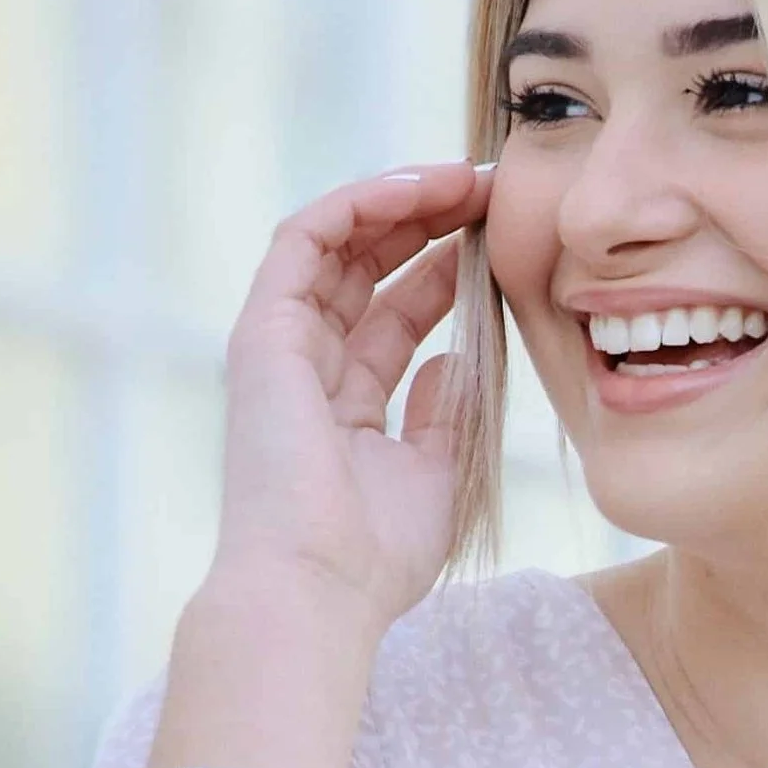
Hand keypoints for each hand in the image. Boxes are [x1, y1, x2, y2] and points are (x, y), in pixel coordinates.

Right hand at [149, 162, 491, 767]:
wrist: (319, 590)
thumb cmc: (376, 556)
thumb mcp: (434, 473)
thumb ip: (444, 413)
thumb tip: (455, 359)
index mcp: (345, 405)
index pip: (395, 314)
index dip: (447, 269)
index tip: (505, 238)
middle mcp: (307, 368)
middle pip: (368, 268)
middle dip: (430, 221)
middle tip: (494, 189)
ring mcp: (280, 348)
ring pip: (337, 243)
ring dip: (401, 200)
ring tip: (466, 176)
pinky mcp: (262, 333)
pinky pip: (304, 241)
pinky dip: (358, 204)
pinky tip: (417, 187)